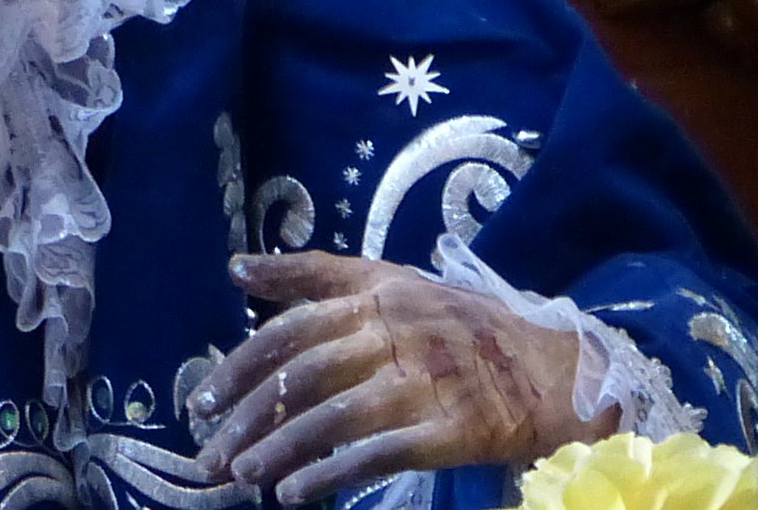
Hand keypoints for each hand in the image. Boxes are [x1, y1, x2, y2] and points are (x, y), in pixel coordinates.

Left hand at [188, 251, 614, 504]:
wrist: (555, 367)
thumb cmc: (462, 325)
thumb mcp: (395, 282)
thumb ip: (318, 276)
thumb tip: (236, 270)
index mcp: (381, 293)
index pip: (296, 325)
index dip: (243, 364)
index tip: (201, 399)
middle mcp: (400, 332)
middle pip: (306, 374)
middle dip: (248, 417)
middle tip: (208, 452)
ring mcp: (427, 382)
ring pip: (335, 416)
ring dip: (279, 449)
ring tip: (241, 478)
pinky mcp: (451, 429)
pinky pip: (379, 452)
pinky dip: (331, 474)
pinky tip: (295, 494)